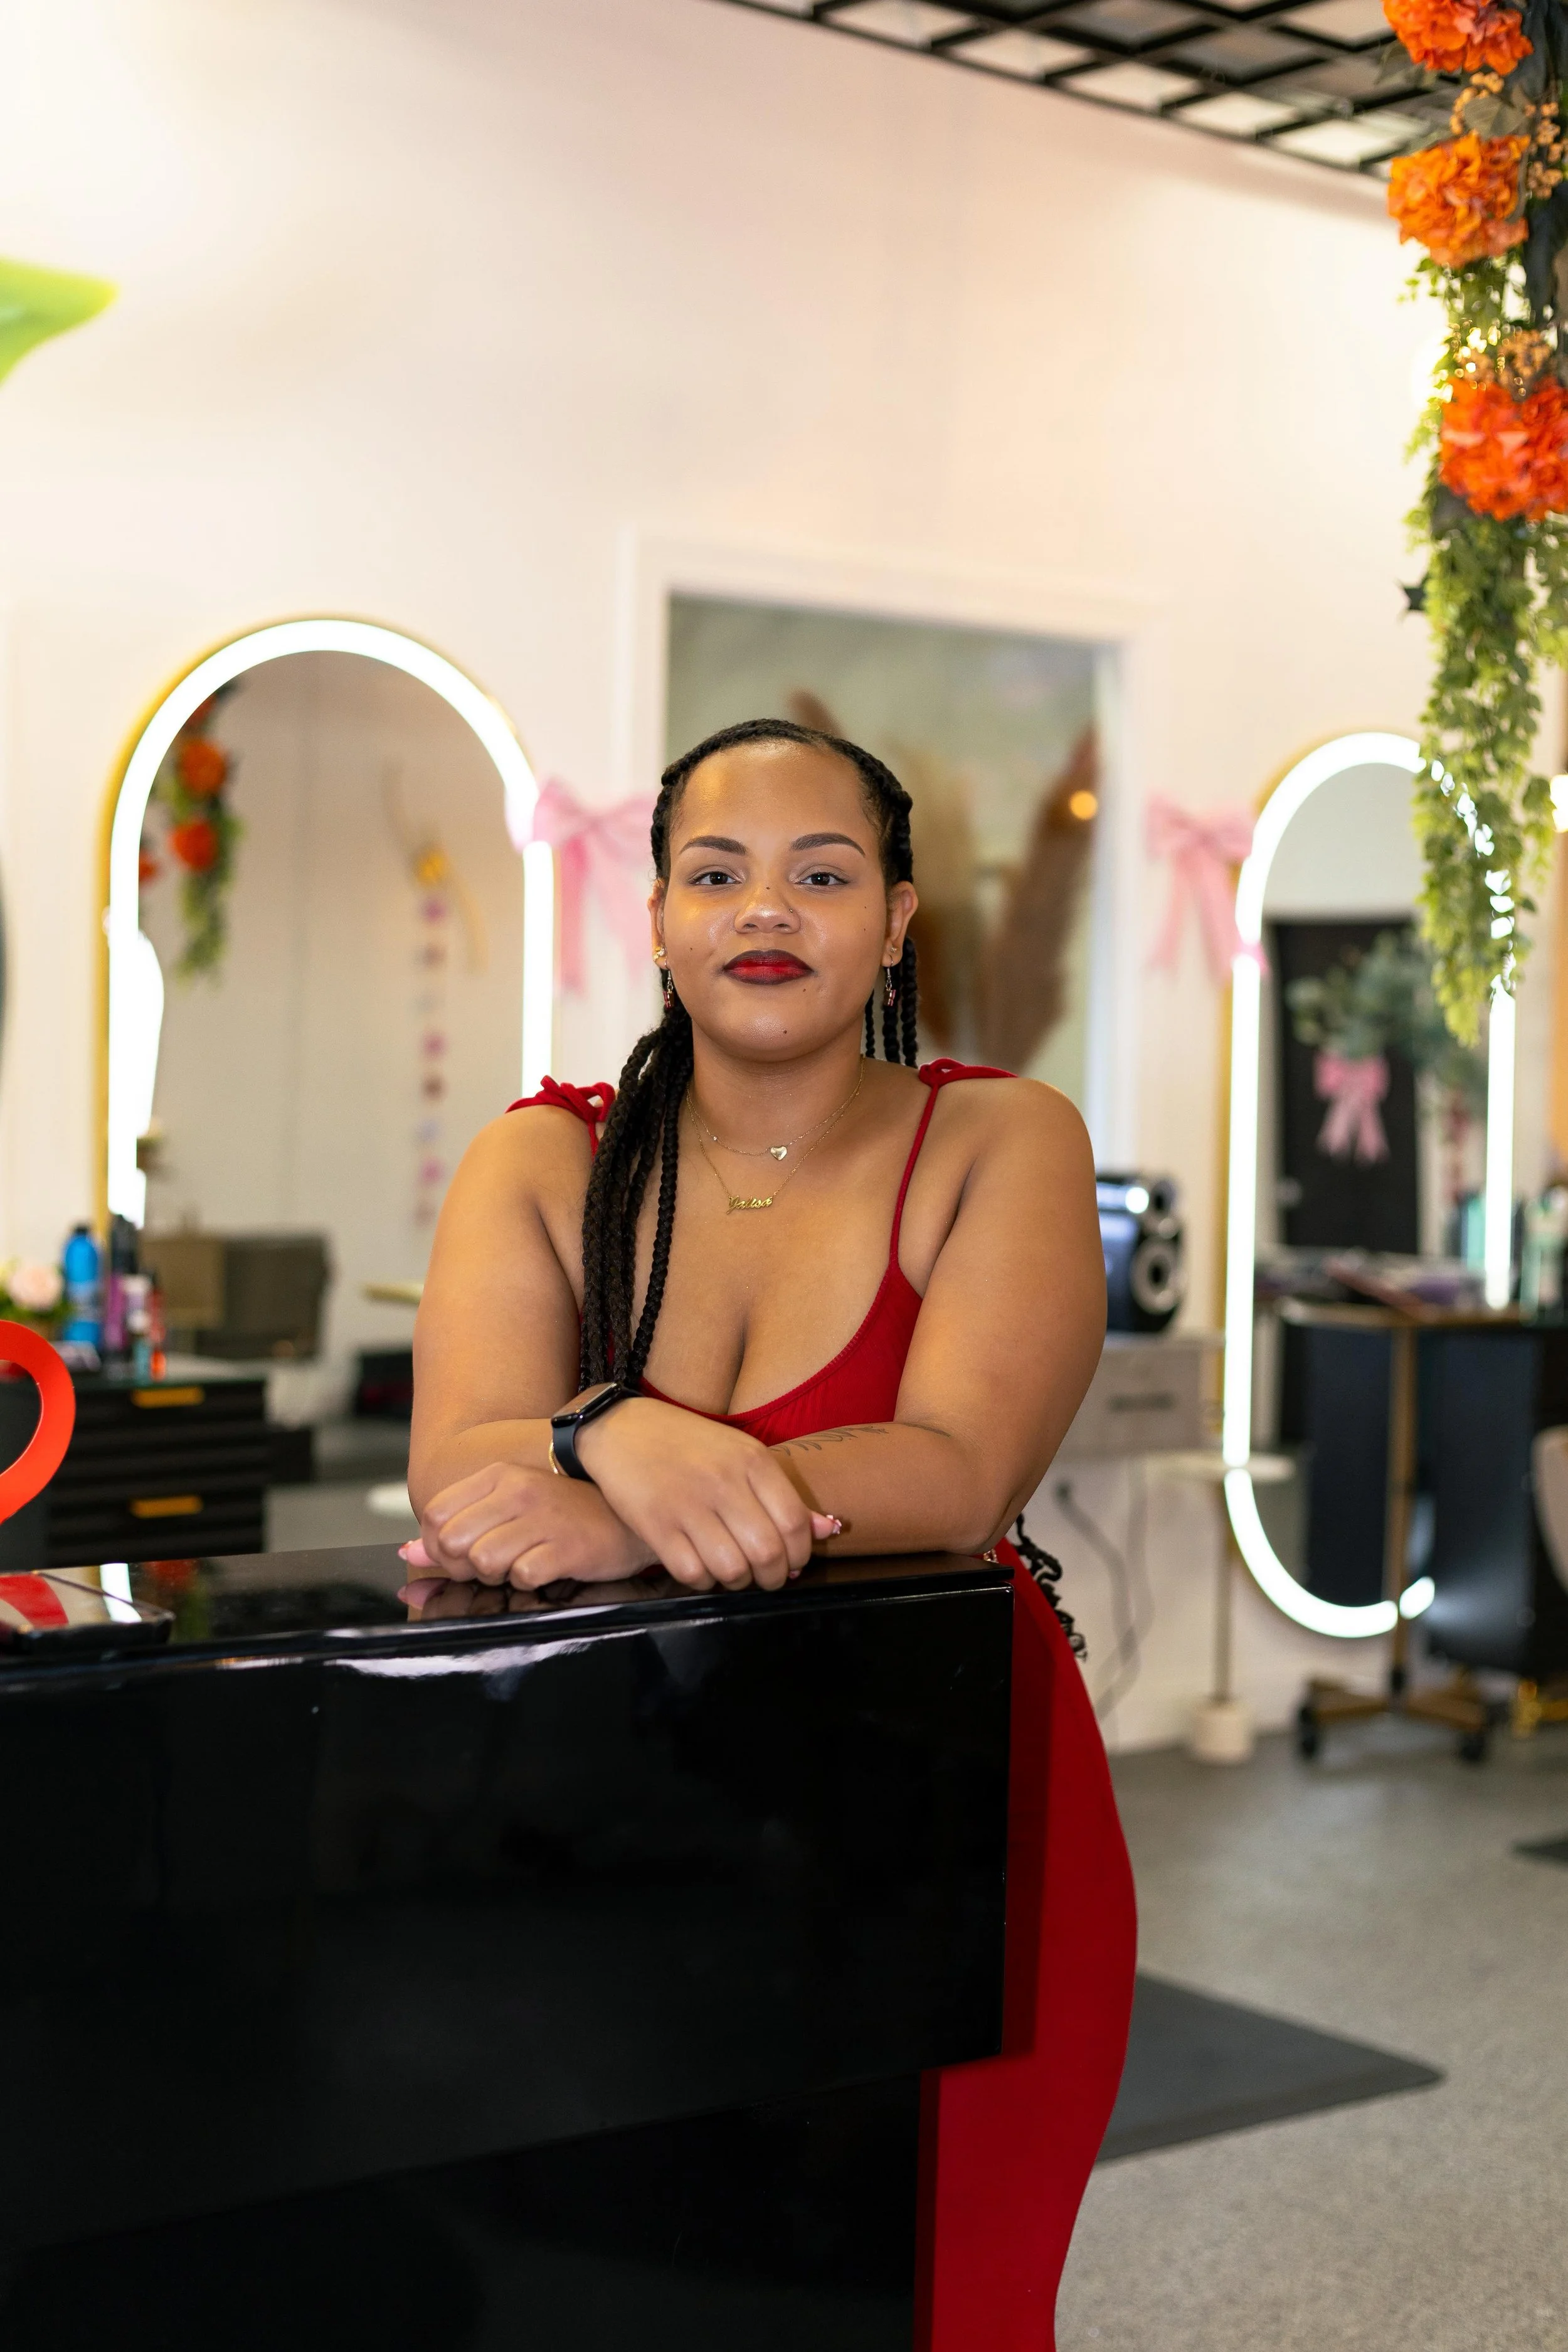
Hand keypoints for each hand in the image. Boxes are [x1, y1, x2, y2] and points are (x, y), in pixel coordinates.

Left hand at [407, 1460, 652, 1588]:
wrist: (627, 1515)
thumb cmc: (565, 1513)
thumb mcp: (508, 1506)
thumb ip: (457, 1526)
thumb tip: (406, 1553)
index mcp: (498, 1475)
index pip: (434, 1514)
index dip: (437, 1545)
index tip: (462, 1553)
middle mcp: (517, 1490)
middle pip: (451, 1542)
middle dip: (463, 1565)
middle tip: (492, 1564)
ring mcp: (542, 1517)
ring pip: (482, 1562)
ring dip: (496, 1575)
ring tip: (521, 1564)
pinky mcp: (566, 1546)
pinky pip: (523, 1576)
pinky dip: (529, 1580)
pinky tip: (546, 1567)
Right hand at [577, 1398, 839, 1591]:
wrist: (621, 1429)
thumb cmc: (688, 1444)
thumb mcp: (741, 1454)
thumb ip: (783, 1495)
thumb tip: (829, 1530)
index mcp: (752, 1461)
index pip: (794, 1523)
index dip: (800, 1555)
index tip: (792, 1563)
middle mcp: (724, 1482)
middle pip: (768, 1553)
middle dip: (773, 1577)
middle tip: (766, 1577)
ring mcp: (688, 1505)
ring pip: (732, 1570)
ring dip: (739, 1582)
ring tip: (734, 1573)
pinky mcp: (655, 1525)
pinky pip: (693, 1574)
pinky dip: (704, 1582)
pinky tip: (703, 1568)